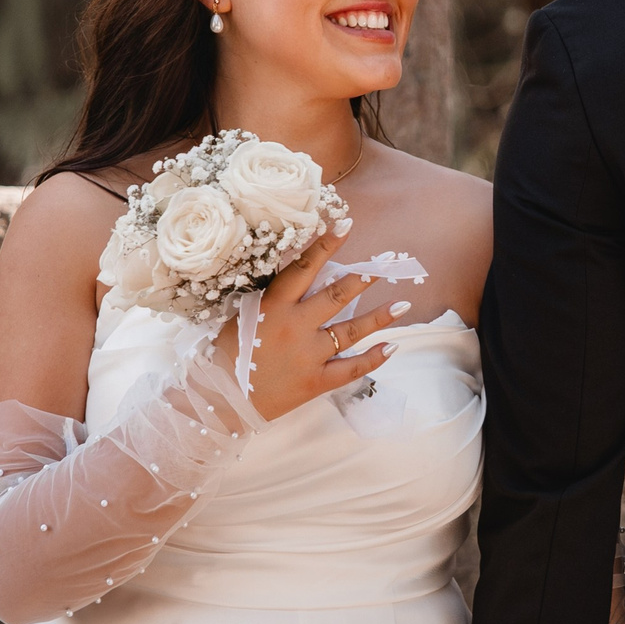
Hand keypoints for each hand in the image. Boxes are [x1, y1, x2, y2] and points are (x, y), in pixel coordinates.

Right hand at [213, 224, 405, 417]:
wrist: (222, 398)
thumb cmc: (228, 355)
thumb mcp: (246, 316)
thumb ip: (275, 301)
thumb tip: (304, 282)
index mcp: (274, 306)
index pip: (305, 267)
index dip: (326, 245)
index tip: (346, 225)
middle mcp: (295, 326)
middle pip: (337, 295)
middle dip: (364, 278)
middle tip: (385, 265)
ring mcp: (308, 355)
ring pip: (351, 330)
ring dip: (379, 316)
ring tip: (402, 304)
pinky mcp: (316, 381)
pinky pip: (352, 368)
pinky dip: (374, 358)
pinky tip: (391, 347)